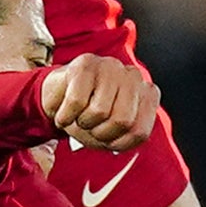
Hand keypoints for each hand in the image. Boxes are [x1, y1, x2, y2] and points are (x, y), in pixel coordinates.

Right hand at [39, 52, 159, 151]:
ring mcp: (111, 67)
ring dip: (82, 122)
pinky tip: (65, 109)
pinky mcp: (86, 64)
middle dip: (100, 133)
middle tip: (91, 125)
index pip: (139, 133)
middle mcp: (134, 77)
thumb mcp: (113, 137)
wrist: (57, 101)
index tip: (107, 134)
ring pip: (99, 111)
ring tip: (79, 113)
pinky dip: (65, 115)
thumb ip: (130, 135)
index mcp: (147, 94)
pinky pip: (76, 101)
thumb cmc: (89, 118)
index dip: (116, 142)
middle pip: (122, 121)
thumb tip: (127, 123)